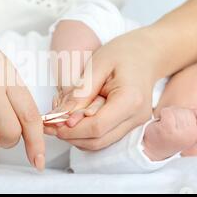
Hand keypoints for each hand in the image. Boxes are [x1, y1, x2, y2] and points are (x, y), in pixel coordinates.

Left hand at [49, 28, 159, 149]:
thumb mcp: (97, 65)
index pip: (97, 127)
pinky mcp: (129, 126)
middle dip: (70, 135)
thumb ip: (81, 92)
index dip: (71, 129)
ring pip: (99, 143)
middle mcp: (136, 117)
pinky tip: (72, 119)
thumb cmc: (123, 53)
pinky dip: (85, 132)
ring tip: (58, 119)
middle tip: (49, 123)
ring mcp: (135, 124)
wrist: (147, 54)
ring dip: (75, 136)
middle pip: (97, 141)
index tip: (51, 121)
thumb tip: (62, 116)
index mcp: (130, 100)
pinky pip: (104, 137)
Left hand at [143, 107, 196, 160]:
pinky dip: (162, 113)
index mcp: (196, 136)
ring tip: (165, 123)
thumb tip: (193, 107)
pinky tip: (160, 121)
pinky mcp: (167, 129)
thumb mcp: (184, 130)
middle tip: (170, 122)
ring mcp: (179, 133)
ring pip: (178, 111)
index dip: (192, 114)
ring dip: (170, 113)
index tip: (181, 120)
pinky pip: (168, 112)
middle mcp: (190, 135)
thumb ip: (191, 120)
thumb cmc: (166, 137)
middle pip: (188, 112)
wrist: (151, 149)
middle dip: (178, 113)